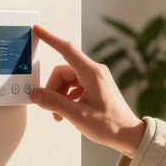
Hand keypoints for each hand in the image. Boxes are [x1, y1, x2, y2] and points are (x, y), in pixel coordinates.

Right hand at [29, 24, 145, 157]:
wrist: (129, 135)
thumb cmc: (110, 125)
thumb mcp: (77, 115)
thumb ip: (54, 103)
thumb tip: (36, 94)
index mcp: (92, 73)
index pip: (67, 50)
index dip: (50, 39)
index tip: (38, 30)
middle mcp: (95, 72)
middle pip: (63, 72)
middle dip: (52, 89)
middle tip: (50, 109)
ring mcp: (96, 79)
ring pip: (67, 81)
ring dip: (59, 96)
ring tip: (59, 116)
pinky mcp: (96, 87)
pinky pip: (74, 87)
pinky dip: (67, 98)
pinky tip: (67, 113)